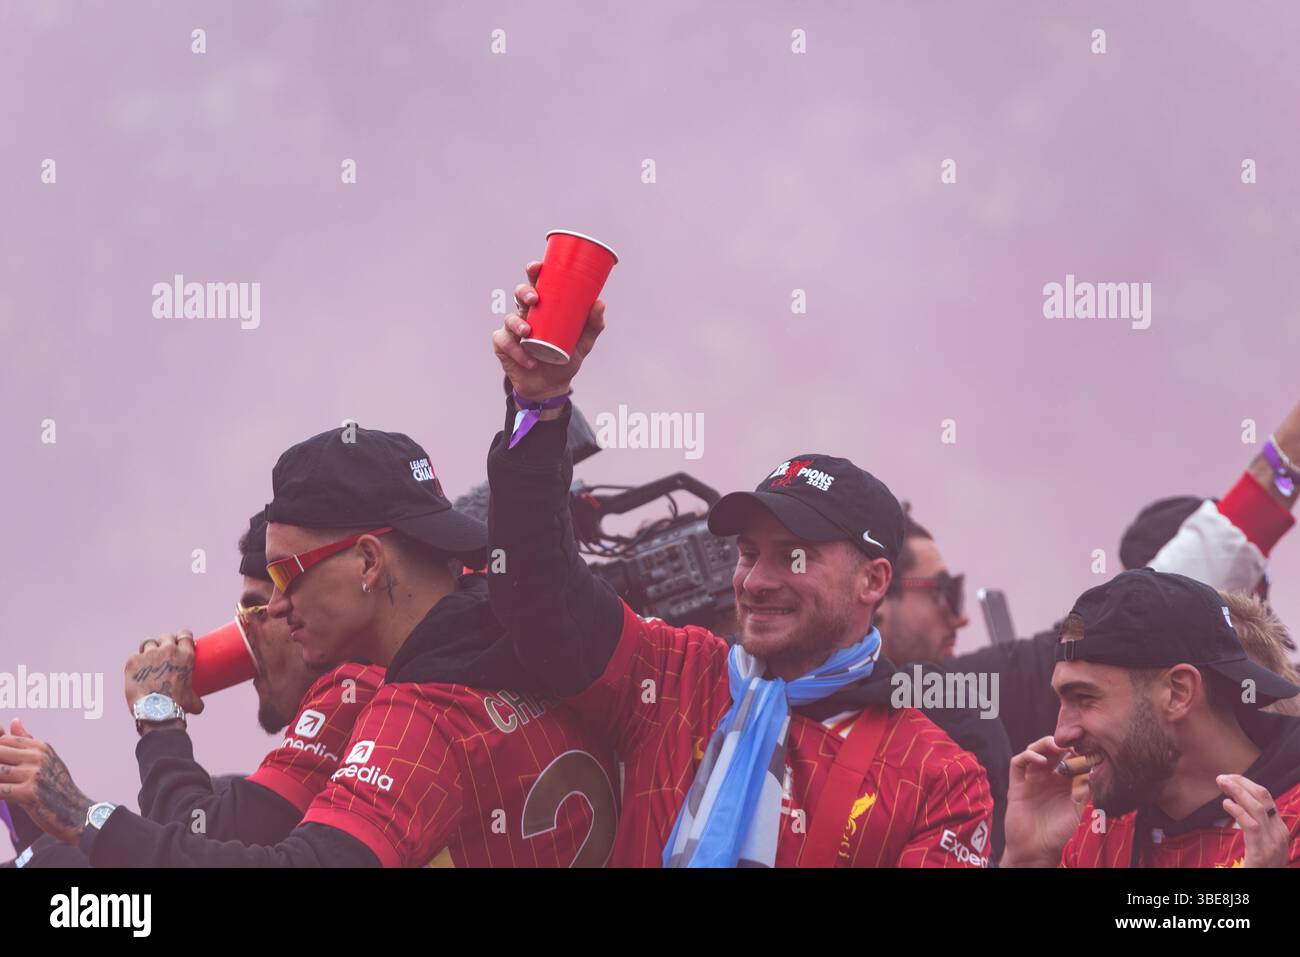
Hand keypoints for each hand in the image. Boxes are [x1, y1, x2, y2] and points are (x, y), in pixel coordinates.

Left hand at [0, 719, 92, 843]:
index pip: (4, 740)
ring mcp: (34, 774)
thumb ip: (27, 741)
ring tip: (3, 784)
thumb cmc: (58, 789)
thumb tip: (14, 720)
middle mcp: (38, 757)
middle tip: (2, 775)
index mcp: (40, 747)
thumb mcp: (47, 759)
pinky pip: (0, 790)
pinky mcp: (29, 793)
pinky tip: (1, 795)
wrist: (77, 813)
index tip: (2, 765)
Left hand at [124, 631, 203, 717]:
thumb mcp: (192, 700)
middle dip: (164, 642)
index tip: (179, 643)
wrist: (156, 711)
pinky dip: (136, 662)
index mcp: (185, 655)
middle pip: (166, 636)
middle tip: (163, 653)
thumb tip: (198, 706)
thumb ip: (196, 699)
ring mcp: (149, 654)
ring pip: (148, 642)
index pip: (185, 634)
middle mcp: (168, 650)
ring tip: (147, 658)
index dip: (182, 637)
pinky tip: (137, 671)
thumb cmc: (177, 706)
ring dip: (149, 648)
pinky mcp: (133, 661)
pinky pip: (135, 656)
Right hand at [491, 260, 605, 401]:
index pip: (536, 284)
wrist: (551, 387)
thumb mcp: (583, 343)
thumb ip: (593, 325)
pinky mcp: (504, 346)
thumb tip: (599, 302)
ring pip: (509, 318)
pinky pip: (504, 342)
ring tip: (528, 333)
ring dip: (517, 324)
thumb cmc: (565, 359)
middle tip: (534, 299)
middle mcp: (526, 314)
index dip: (534, 272)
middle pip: (519, 295)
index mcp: (543, 308)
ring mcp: (513, 330)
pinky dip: (516, 351)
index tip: (537, 267)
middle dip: (524, 292)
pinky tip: (528, 360)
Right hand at [1001, 737, 1083, 866]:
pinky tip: (1039, 760)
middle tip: (1071, 741)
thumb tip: (1095, 770)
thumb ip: (1086, 791)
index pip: (1069, 758)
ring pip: (1034, 751)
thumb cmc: (1059, 833)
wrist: (1037, 850)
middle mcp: (1047, 777)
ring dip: (1044, 744)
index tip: (1087, 746)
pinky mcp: (1017, 784)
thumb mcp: (1079, 810)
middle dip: (1061, 742)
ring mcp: (1031, 779)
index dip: (1077, 750)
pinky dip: (1027, 756)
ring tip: (1057, 746)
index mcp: (1064, 782)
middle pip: (1051, 750)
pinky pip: (1018, 763)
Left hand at [1218, 773, 1289, 866]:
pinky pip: (1251, 826)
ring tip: (1221, 784)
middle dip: (1242, 783)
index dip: (1247, 785)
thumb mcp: (1261, 842)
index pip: (1266, 799)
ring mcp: (1272, 844)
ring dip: (1238, 792)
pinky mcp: (1261, 853)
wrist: (1265, 885)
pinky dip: (1238, 811)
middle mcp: (1279, 834)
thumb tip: (1237, 802)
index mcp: (1279, 829)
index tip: (1230, 778)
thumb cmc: (1260, 865)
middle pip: (1263, 798)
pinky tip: (1226, 804)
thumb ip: (1255, 825)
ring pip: (1257, 808)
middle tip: (1222, 777)